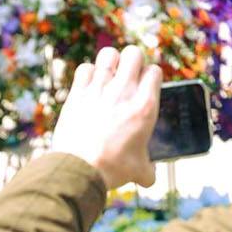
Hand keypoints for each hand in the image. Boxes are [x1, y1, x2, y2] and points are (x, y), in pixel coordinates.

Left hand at [50, 45, 163, 190]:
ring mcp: (99, 89)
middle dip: (132, 61)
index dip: (150, 77)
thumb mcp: (138, 171)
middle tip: (127, 78)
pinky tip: (88, 87)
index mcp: (145, 105)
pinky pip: (84, 68)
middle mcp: (124, 91)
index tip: (144, 88)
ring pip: (108, 54)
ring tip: (108, 77)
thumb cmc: (112, 168)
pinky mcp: (77, 94)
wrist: (79, 169)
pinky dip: (87, 74)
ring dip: (110, 62)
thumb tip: (150, 178)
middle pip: (134, 53)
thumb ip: (147, 170)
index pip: (154, 71)